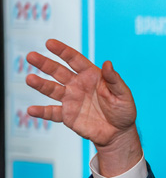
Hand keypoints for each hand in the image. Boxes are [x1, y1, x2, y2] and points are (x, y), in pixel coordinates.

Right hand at [25, 39, 140, 175]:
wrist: (119, 133)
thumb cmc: (123, 111)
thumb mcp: (123, 94)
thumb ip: (114, 80)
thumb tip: (108, 63)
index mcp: (91, 76)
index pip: (75, 60)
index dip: (63, 51)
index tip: (50, 43)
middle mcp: (77, 85)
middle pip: (58, 71)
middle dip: (45, 63)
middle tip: (31, 56)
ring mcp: (70, 99)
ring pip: (52, 89)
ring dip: (40, 84)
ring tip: (30, 79)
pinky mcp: (67, 115)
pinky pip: (52, 113)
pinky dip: (42, 112)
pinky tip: (32, 110)